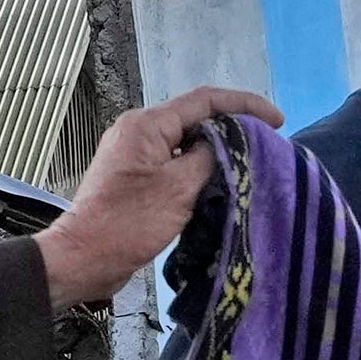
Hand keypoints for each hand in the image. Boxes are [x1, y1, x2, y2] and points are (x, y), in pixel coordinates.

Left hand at [37, 88, 284, 309]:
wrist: (83, 258)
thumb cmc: (128, 223)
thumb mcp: (179, 189)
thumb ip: (209, 157)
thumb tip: (227, 143)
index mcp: (147, 125)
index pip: (205, 100)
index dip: (245, 105)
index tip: (277, 120)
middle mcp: (138, 130)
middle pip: (195, 117)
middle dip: (233, 126)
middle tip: (267, 143)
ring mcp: (134, 153)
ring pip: (185, 141)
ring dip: (217, 148)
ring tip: (250, 161)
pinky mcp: (134, 176)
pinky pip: (173, 161)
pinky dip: (199, 166)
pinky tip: (219, 180)